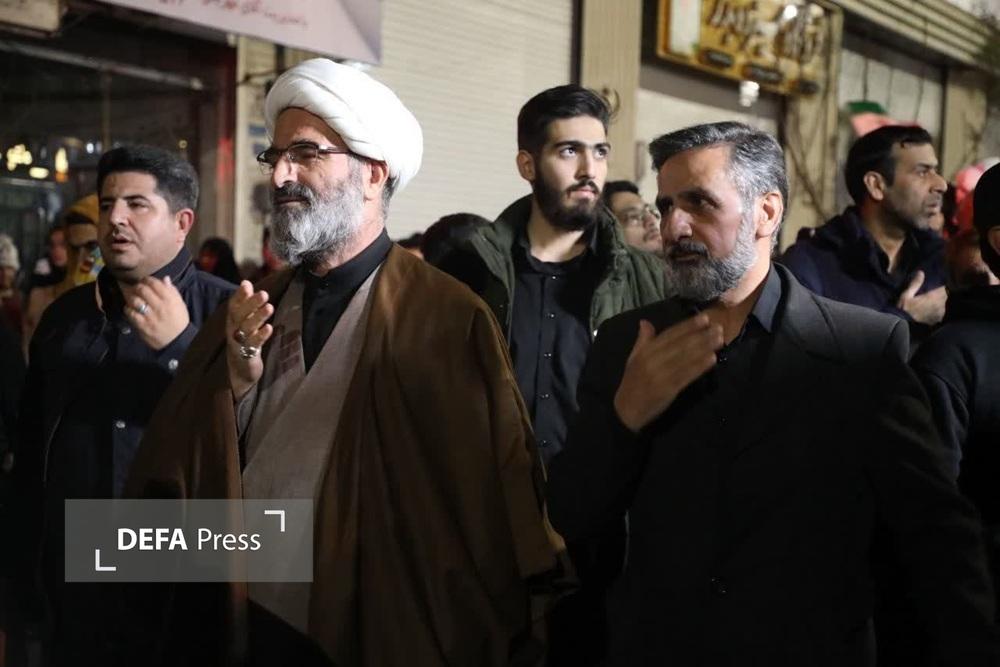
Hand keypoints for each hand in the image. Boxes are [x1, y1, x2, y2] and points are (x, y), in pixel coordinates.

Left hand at [125, 276, 189, 350]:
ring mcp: (150, 316)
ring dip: (131, 297)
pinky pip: (131, 313)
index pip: (155, 283)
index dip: (147, 279)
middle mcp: (159, 306)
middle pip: (142, 290)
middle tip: (137, 288)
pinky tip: (130, 309)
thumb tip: (165, 279)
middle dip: (138, 286)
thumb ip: (172, 291)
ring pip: (135, 300)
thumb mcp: (179, 304)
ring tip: (133, 297)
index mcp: (170, 299)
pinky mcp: (143, 325)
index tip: (145, 280)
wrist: (178, 340)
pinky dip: (128, 309)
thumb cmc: (179, 320)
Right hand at [226, 280, 273, 400]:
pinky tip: (269, 328)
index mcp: (232, 321)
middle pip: (239, 316)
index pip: (233, 306)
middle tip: (264, 293)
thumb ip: (246, 303)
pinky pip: (253, 345)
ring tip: (270, 307)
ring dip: (258, 317)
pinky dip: (260, 336)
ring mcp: (239, 343)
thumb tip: (246, 282)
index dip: (239, 296)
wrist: (239, 371)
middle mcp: (233, 330)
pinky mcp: (247, 356)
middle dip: (251, 304)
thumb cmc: (244, 342)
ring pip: (247, 329)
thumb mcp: (244, 322)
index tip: (246, 284)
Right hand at [613, 314, 723, 431]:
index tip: (704, 318)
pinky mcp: (668, 389)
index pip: (669, 335)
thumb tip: (645, 322)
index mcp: (645, 352)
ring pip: (686, 358)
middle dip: (701, 335)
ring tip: (720, 340)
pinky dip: (700, 366)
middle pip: (680, 345)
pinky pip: (687, 375)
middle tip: (719, 328)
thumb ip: (642, 341)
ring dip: (704, 348)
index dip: (687, 326)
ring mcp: (661, 375)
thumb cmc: (632, 383)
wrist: (626, 411)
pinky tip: (712, 359)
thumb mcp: (633, 359)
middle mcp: (653, 360)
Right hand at [896, 271, 946, 324]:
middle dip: (939, 294)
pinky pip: (941, 312)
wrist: (903, 325)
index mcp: (933, 297)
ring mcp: (939, 313)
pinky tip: (930, 311)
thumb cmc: (903, 309)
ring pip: (943, 304)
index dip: (938, 286)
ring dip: (939, 302)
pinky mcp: (936, 320)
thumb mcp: (906, 295)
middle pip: (944, 296)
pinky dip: (937, 310)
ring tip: (930, 302)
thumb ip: (915, 284)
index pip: (942, 288)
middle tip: (931, 293)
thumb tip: (921, 272)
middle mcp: (939, 305)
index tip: (933, 286)